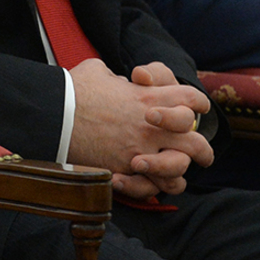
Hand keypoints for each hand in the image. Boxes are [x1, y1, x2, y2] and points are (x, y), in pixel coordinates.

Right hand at [67, 59, 212, 199]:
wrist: (57, 115)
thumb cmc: (75, 90)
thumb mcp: (99, 71)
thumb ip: (117, 79)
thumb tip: (120, 85)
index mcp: (149, 97)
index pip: (190, 99)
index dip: (198, 103)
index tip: (198, 109)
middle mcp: (152, 126)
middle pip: (194, 140)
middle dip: (203, 150)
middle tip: (203, 155)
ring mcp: (140, 150)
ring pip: (179, 167)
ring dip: (181, 171)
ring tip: (180, 176)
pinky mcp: (124, 169)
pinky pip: (152, 186)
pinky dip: (155, 187)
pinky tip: (154, 185)